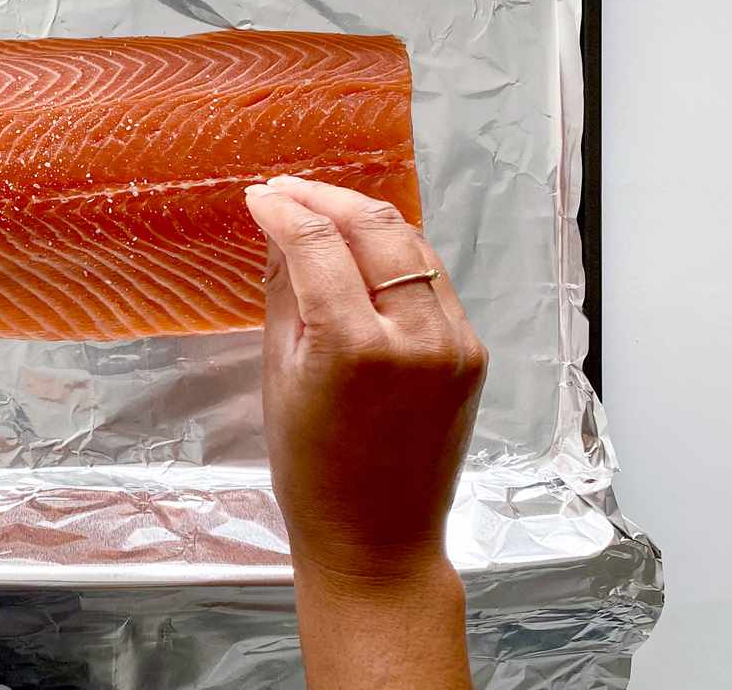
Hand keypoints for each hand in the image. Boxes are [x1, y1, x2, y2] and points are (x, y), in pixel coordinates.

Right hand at [245, 177, 485, 688]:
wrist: (377, 539)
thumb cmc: (313, 472)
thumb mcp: (280, 376)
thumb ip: (285, 294)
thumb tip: (280, 233)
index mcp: (356, 348)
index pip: (317, 245)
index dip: (285, 211)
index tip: (261, 198)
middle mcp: (415, 338)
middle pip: (375, 229)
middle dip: (327, 200)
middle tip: (288, 192)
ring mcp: (452, 344)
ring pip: (412, 246)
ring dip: (365, 221)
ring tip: (323, 212)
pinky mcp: (471, 354)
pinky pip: (432, 283)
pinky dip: (396, 259)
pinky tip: (365, 255)